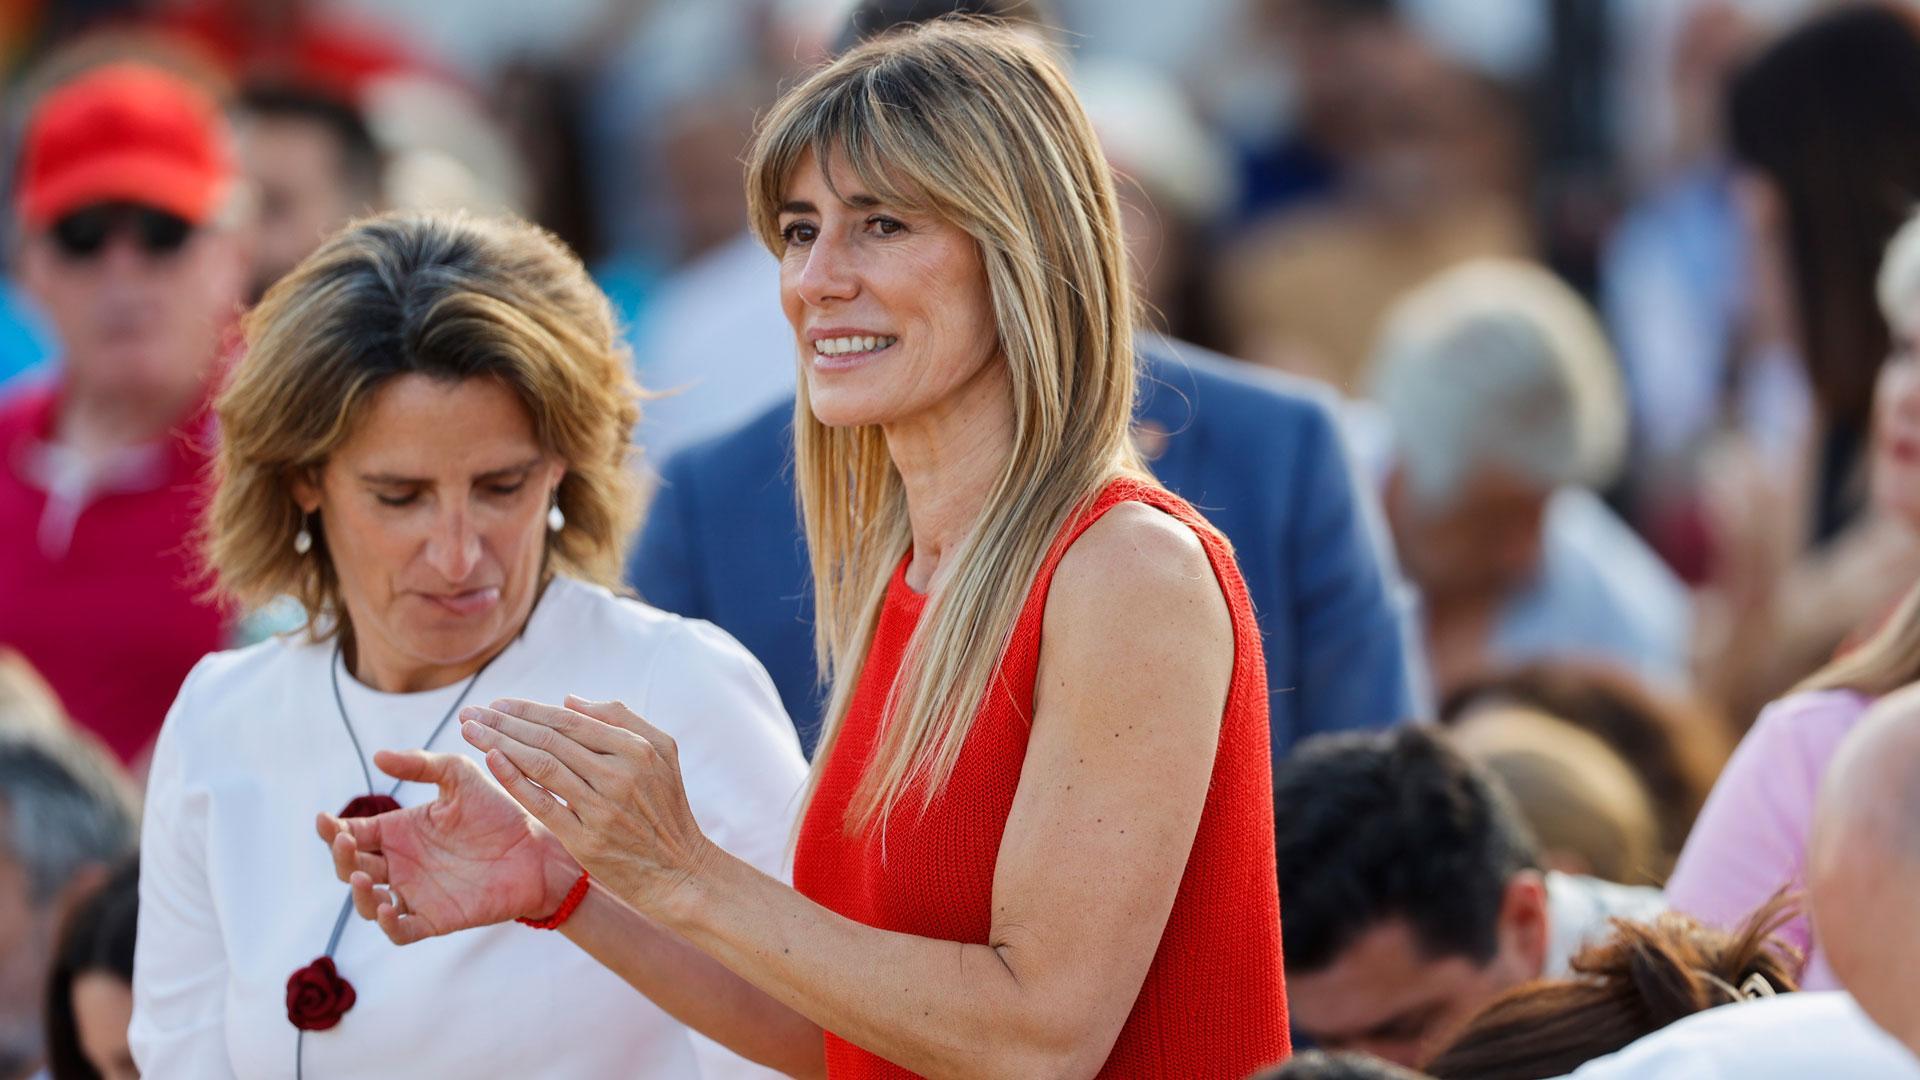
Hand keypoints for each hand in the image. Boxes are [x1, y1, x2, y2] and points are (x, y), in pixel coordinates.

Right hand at [315, 749, 579, 944]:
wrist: (537, 848)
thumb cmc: (498, 810)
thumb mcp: (459, 776)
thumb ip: (421, 765)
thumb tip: (377, 756)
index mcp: (398, 832)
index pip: (351, 834)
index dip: (333, 830)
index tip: (324, 820)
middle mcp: (400, 865)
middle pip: (351, 867)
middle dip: (341, 856)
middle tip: (345, 841)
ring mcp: (415, 893)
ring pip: (368, 904)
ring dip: (358, 894)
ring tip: (363, 874)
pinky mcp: (435, 918)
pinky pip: (401, 930)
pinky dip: (389, 924)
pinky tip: (387, 908)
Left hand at [459, 696, 718, 915]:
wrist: (678, 871)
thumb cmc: (666, 807)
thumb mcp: (662, 752)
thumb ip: (620, 719)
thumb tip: (569, 700)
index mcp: (636, 749)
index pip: (570, 721)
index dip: (529, 709)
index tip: (497, 704)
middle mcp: (619, 774)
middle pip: (549, 739)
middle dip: (503, 722)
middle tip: (470, 713)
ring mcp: (601, 807)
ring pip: (540, 765)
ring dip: (498, 743)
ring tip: (469, 732)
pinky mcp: (586, 839)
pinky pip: (542, 803)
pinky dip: (515, 780)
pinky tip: (491, 761)